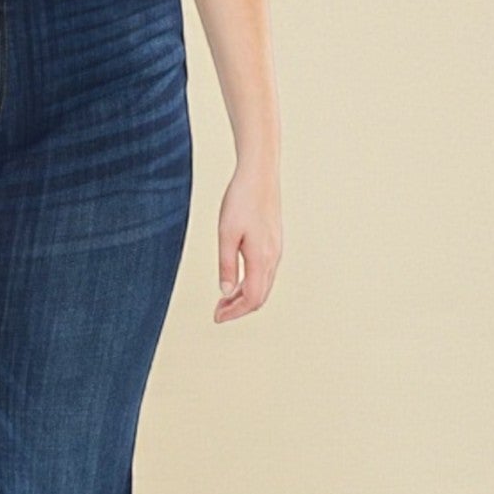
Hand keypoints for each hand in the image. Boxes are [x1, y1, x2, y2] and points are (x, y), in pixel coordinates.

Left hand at [215, 159, 281, 321]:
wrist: (259, 175)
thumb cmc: (241, 201)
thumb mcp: (226, 234)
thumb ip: (226, 265)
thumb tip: (225, 292)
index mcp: (261, 258)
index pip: (251, 298)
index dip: (234, 312)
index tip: (217, 317)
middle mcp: (273, 258)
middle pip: (260, 296)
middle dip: (239, 308)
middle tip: (217, 311)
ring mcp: (276, 250)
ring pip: (263, 285)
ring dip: (244, 296)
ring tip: (223, 298)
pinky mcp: (274, 243)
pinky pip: (265, 273)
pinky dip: (250, 283)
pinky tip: (236, 279)